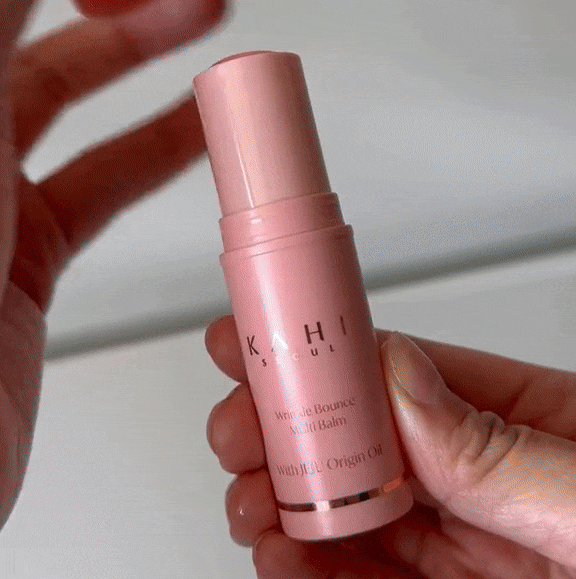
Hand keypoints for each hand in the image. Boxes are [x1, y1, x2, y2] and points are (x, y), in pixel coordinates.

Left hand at [0, 0, 224, 529]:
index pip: (8, 4)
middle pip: (41, 40)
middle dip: (124, 8)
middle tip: (185, 0)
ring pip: (75, 104)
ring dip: (149, 65)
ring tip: (209, 36)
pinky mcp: (27, 254)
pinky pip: (101, 185)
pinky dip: (156, 153)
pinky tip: (196, 133)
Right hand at [206, 316, 575, 577]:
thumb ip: (501, 445)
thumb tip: (403, 381)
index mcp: (526, 425)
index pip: (407, 373)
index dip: (331, 353)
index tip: (276, 344)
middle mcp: (484, 480)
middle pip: (364, 440)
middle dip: (289, 426)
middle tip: (243, 423)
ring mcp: (461, 545)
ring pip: (350, 509)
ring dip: (286, 498)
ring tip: (250, 493)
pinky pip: (364, 578)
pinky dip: (308, 566)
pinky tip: (279, 552)